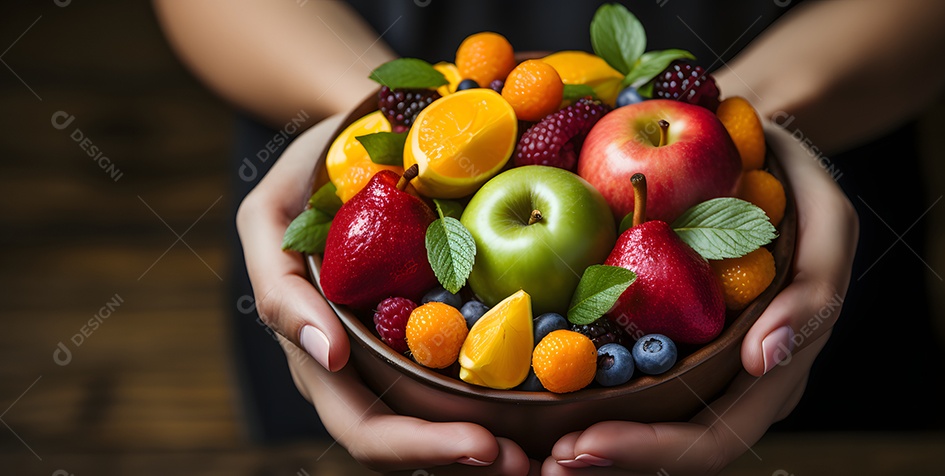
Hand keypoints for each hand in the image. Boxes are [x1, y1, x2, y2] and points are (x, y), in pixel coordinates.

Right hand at [237, 114, 536, 474]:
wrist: (359, 138)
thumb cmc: (309, 173)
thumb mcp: (270, 217)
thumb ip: (282, 289)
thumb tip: (330, 355)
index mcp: (323, 357)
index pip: (365, 429)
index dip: (421, 448)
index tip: (485, 444)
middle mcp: (365, 371)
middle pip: (415, 443)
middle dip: (470, 460)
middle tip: (533, 466)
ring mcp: (405, 353)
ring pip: (449, 423)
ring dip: (499, 445)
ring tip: (551, 451)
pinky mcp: (446, 326)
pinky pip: (477, 375)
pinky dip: (513, 399)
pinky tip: (559, 401)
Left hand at [542, 123, 858, 474]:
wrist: (765, 160)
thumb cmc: (797, 186)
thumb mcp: (826, 219)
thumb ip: (810, 290)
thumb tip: (762, 359)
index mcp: (780, 370)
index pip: (715, 438)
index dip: (650, 452)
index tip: (580, 444)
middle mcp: (745, 386)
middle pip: (676, 451)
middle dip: (612, 459)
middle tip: (548, 459)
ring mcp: (714, 370)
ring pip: (656, 430)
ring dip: (599, 448)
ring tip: (539, 453)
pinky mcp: (681, 343)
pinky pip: (640, 389)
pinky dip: (597, 405)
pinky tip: (551, 410)